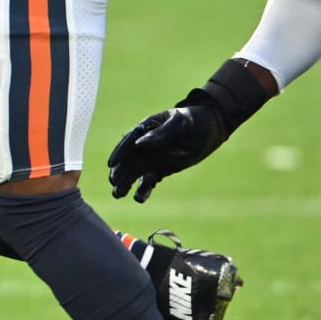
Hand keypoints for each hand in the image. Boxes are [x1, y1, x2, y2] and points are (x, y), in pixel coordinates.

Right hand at [107, 104, 228, 201]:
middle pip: (127, 160)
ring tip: (118, 194)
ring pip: (134, 173)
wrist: (208, 130)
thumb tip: (139, 145)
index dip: (119, 153)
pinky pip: (149, 182)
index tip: (112, 164)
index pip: (128, 142)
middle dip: (119, 172)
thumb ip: (161, 133)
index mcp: (144, 130)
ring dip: (125, 183)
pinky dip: (143, 190)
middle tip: (114, 182)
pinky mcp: (160, 170)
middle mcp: (143, 146)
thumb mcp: (179, 122)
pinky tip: (139, 198)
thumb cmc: (193, 121)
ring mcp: (151, 159)